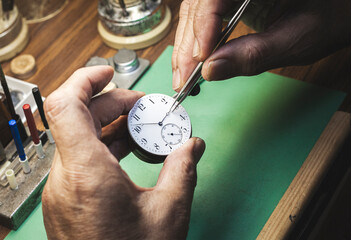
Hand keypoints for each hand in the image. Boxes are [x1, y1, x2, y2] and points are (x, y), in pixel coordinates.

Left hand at [42, 66, 205, 238]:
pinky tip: (128, 152)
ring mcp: (62, 190)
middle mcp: (65, 178)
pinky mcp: (66, 200)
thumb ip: (183, 168)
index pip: (65, 105)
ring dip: (109, 126)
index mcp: (86, 173)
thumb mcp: (169, 211)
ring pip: (78, 138)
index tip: (108, 73)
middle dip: (112, 104)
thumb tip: (193, 145)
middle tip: (143, 109)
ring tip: (141, 130)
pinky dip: (103, 146)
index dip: (84, 79)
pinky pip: (80, 158)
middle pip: (78, 118)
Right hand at [172, 0, 350, 90]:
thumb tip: (212, 71)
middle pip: (199, 6)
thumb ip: (253, 55)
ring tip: (182, 76)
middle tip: (182, 79)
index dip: (203, 29)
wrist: (346, 6)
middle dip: (188, 45)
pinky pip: (205, 16)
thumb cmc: (334, 15)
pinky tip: (193, 61)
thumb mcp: (297, 39)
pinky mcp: (233, 0)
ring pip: (196, 12)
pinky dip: (197, 41)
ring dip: (186, 46)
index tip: (200, 62)